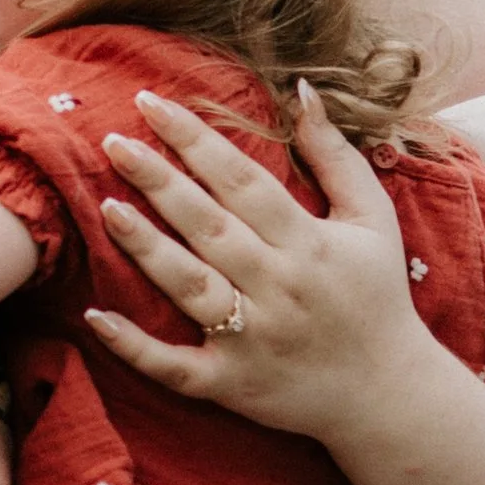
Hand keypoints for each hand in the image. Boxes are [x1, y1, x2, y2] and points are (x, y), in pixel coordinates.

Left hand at [85, 85, 439, 453]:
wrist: (388, 394)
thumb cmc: (375, 295)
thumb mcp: (371, 219)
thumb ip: (336, 155)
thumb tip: (302, 90)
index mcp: (308, 243)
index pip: (242, 180)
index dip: (195, 139)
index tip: (151, 104)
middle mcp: (278, 287)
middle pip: (209, 225)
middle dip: (159, 181)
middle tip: (113, 143)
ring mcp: (252, 338)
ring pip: (190, 286)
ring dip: (146, 247)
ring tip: (106, 207)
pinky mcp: (232, 384)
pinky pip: (175, 367)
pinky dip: (135, 346)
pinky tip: (97, 317)